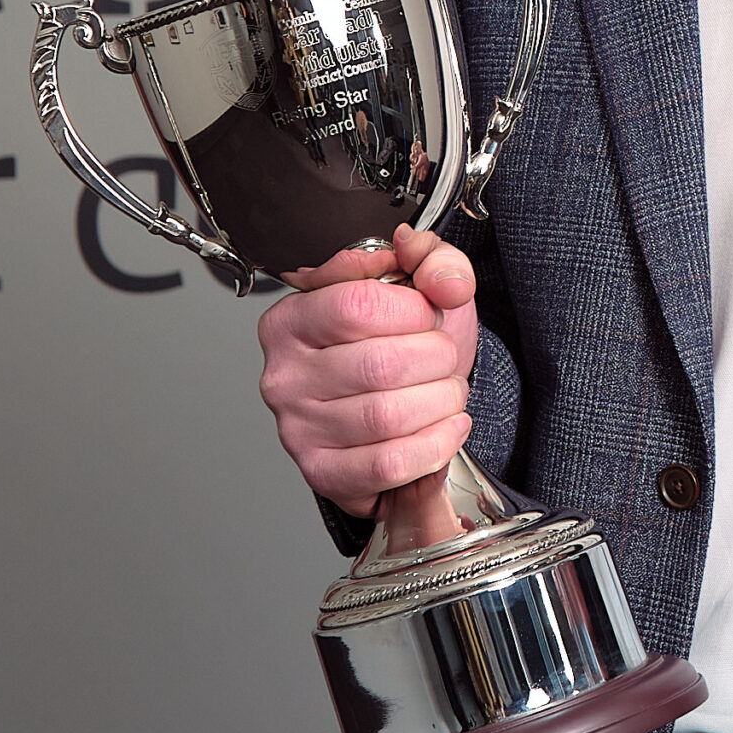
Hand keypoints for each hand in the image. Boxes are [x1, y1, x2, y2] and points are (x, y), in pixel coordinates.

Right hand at [256, 224, 476, 518]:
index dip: (413, 309)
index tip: (428, 313)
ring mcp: (299, 429)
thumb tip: (442, 279)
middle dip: (437, 359)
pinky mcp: (323, 473)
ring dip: (442, 402)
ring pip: (388, 416)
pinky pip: (389, 464)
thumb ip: (433, 260)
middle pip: (380, 364)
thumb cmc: (400, 340)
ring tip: (448, 391)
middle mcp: (284, 375)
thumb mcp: (417, 283)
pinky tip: (447, 426)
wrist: (401, 399)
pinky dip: (434, 445)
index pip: (357, 305)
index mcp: (290, 318)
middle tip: (446, 356)